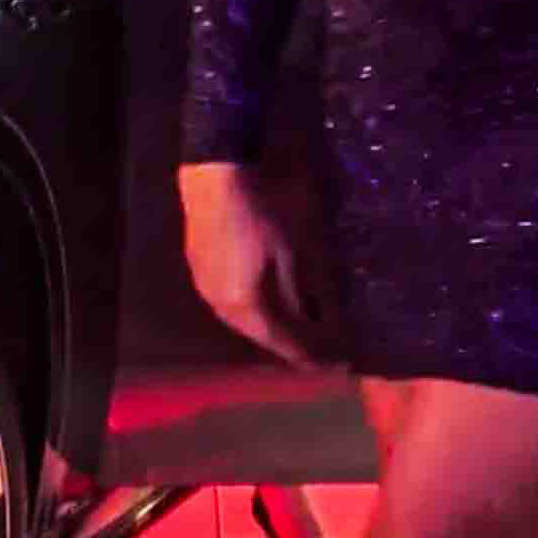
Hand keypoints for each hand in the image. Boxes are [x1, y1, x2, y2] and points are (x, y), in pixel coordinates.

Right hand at [179, 161, 322, 366]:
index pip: (284, 343)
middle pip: (261, 335)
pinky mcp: (200, 269)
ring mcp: (206, 288)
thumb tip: (323, 328)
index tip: (337, 364)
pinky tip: (268, 298)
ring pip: (244, 320)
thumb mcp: (296, 253)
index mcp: (246, 306)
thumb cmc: (264, 210)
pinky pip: (232, 301)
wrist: (217, 173)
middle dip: (291, 343)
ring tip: (298, 325)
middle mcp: (221, 306)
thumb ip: (306, 295)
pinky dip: (255, 306)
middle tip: (322, 348)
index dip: (312, 355)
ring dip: (271, 325)